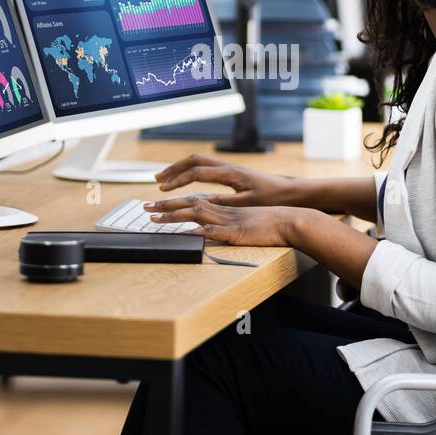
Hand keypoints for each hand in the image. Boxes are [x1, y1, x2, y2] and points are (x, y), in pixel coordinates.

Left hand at [145, 196, 308, 246]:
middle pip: (189, 204)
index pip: (195, 201)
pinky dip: (196, 230)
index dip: (175, 202)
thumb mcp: (247, 221)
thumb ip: (230, 223)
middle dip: (165, 206)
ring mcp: (228, 220)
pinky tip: (183, 231)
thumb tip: (214, 229)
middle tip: (145, 208)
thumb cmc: (272, 223)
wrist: (290, 221)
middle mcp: (223, 210)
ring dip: (173, 215)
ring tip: (154, 218)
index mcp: (225, 207)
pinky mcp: (235, 232)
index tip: (158, 204)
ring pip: (195, 214)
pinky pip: (212, 230)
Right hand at [154, 154, 301, 207]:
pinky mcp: (234, 172)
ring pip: (200, 161)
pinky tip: (188, 179)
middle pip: (194, 160)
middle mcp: (228, 166)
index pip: (196, 172)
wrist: (292, 192)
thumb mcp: (246, 203)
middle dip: (173, 169)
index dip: (177, 180)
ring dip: (182, 168)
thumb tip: (199, 202)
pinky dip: (192, 170)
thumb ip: (222, 202)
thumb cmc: (272, 198)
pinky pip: (206, 166)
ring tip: (167, 178)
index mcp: (230, 173)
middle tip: (157, 179)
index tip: (163, 189)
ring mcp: (231, 167)